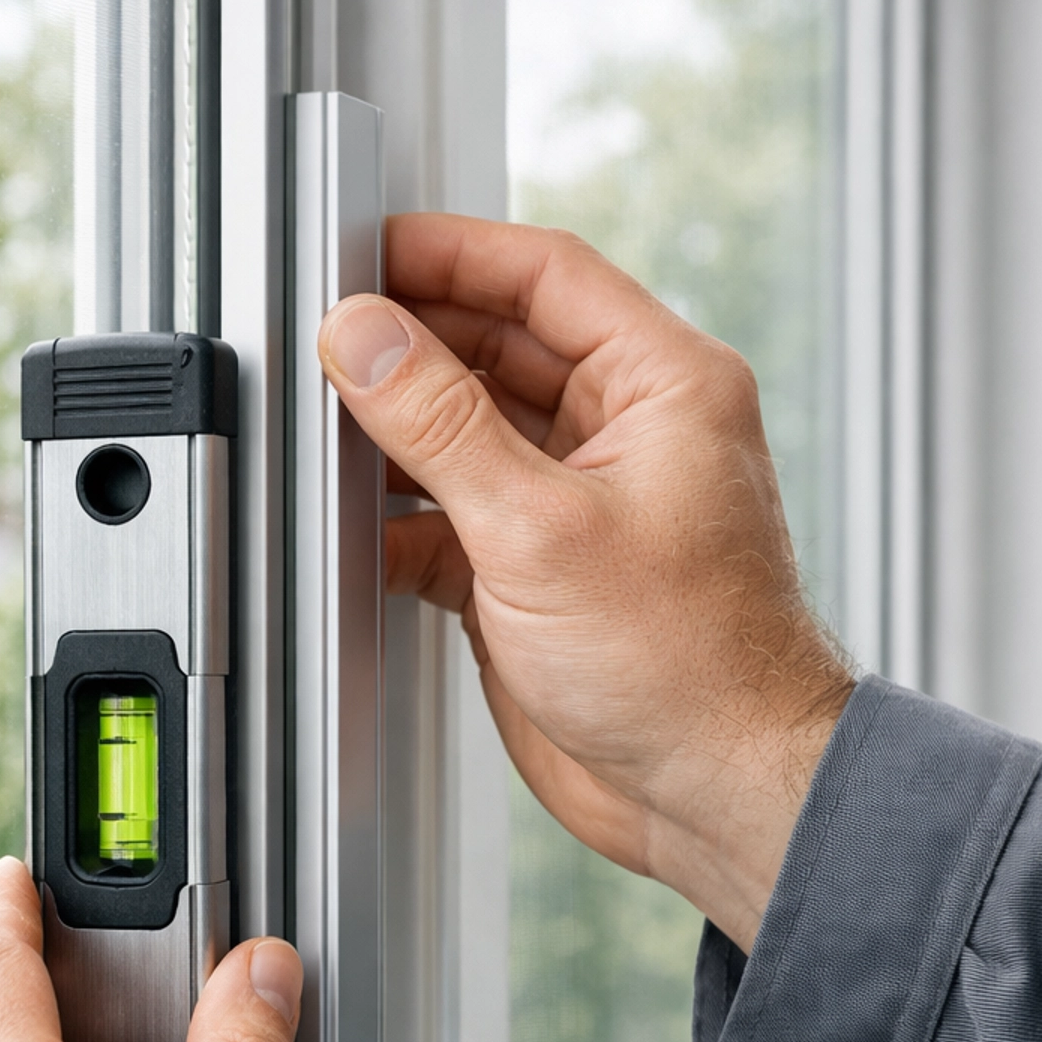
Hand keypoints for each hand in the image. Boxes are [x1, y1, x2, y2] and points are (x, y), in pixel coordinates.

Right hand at [320, 214, 852, 950]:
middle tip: (327, 347)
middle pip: (495, 349)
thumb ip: (441, 425)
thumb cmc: (690, 668)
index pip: (544, 275)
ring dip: (398, 439)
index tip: (367, 248)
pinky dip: (400, 524)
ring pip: (466, 438)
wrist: (714, 793)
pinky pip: (452, 522)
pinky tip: (354, 530)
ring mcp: (579, 507)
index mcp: (663, 386)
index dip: (450, 252)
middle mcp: (626, 435)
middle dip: (409, 348)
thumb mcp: (542, 528)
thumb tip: (365, 338)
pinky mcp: (539, 578)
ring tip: (327, 433)